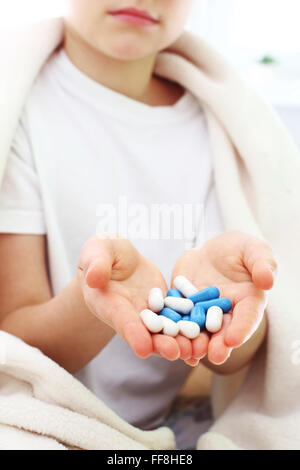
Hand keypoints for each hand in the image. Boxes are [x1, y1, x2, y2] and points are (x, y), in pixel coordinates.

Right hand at [77, 234, 195, 362]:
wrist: (117, 257)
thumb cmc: (101, 252)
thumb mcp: (96, 251)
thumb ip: (96, 264)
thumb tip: (94, 278)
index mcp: (107, 302)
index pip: (120, 319)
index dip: (132, 333)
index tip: (143, 348)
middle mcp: (127, 314)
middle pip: (145, 332)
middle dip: (160, 344)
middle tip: (177, 353)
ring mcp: (146, 313)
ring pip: (163, 330)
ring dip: (179, 341)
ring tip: (197, 350)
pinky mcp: (162, 307)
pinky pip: (176, 320)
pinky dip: (188, 331)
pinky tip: (204, 342)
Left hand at [172, 231, 276, 366]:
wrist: (211, 249)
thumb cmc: (239, 248)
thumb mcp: (253, 250)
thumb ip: (262, 263)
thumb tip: (268, 281)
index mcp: (248, 302)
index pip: (248, 318)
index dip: (242, 329)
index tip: (233, 340)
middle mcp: (227, 313)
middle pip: (224, 332)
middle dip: (219, 345)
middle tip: (214, 356)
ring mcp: (204, 313)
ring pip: (200, 331)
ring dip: (195, 344)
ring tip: (189, 353)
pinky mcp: (185, 308)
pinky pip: (179, 320)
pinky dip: (175, 331)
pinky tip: (168, 340)